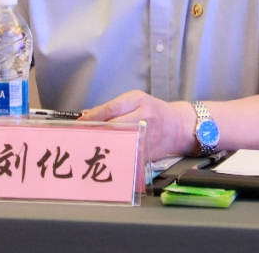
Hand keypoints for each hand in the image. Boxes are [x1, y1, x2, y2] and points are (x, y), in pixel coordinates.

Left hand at [79, 90, 196, 159]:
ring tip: (87, 147)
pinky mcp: (148, 151)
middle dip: (95, 131)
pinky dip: (114, 156)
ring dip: (102, 145)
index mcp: (138, 100)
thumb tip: (86, 114)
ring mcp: (147, 135)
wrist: (178, 126)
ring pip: (119, 142)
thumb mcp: (136, 100)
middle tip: (79, 136)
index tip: (80, 122)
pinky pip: (128, 154)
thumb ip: (113, 107)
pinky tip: (103, 158)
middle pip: (114, 125)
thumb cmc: (154, 110)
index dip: (94, 116)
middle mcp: (144, 116)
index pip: (112, 108)